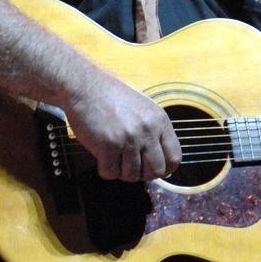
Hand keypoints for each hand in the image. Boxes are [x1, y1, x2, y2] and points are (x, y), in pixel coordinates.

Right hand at [64, 75, 181, 182]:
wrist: (85, 86)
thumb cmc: (112, 96)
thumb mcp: (144, 108)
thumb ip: (154, 131)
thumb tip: (160, 161)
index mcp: (160, 120)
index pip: (174, 157)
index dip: (164, 168)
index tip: (152, 168)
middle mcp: (147, 130)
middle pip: (156, 171)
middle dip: (143, 174)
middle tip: (130, 165)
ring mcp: (128, 138)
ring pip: (132, 176)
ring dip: (121, 171)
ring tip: (114, 156)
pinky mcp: (108, 145)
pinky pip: (110, 173)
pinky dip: (105, 169)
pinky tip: (101, 155)